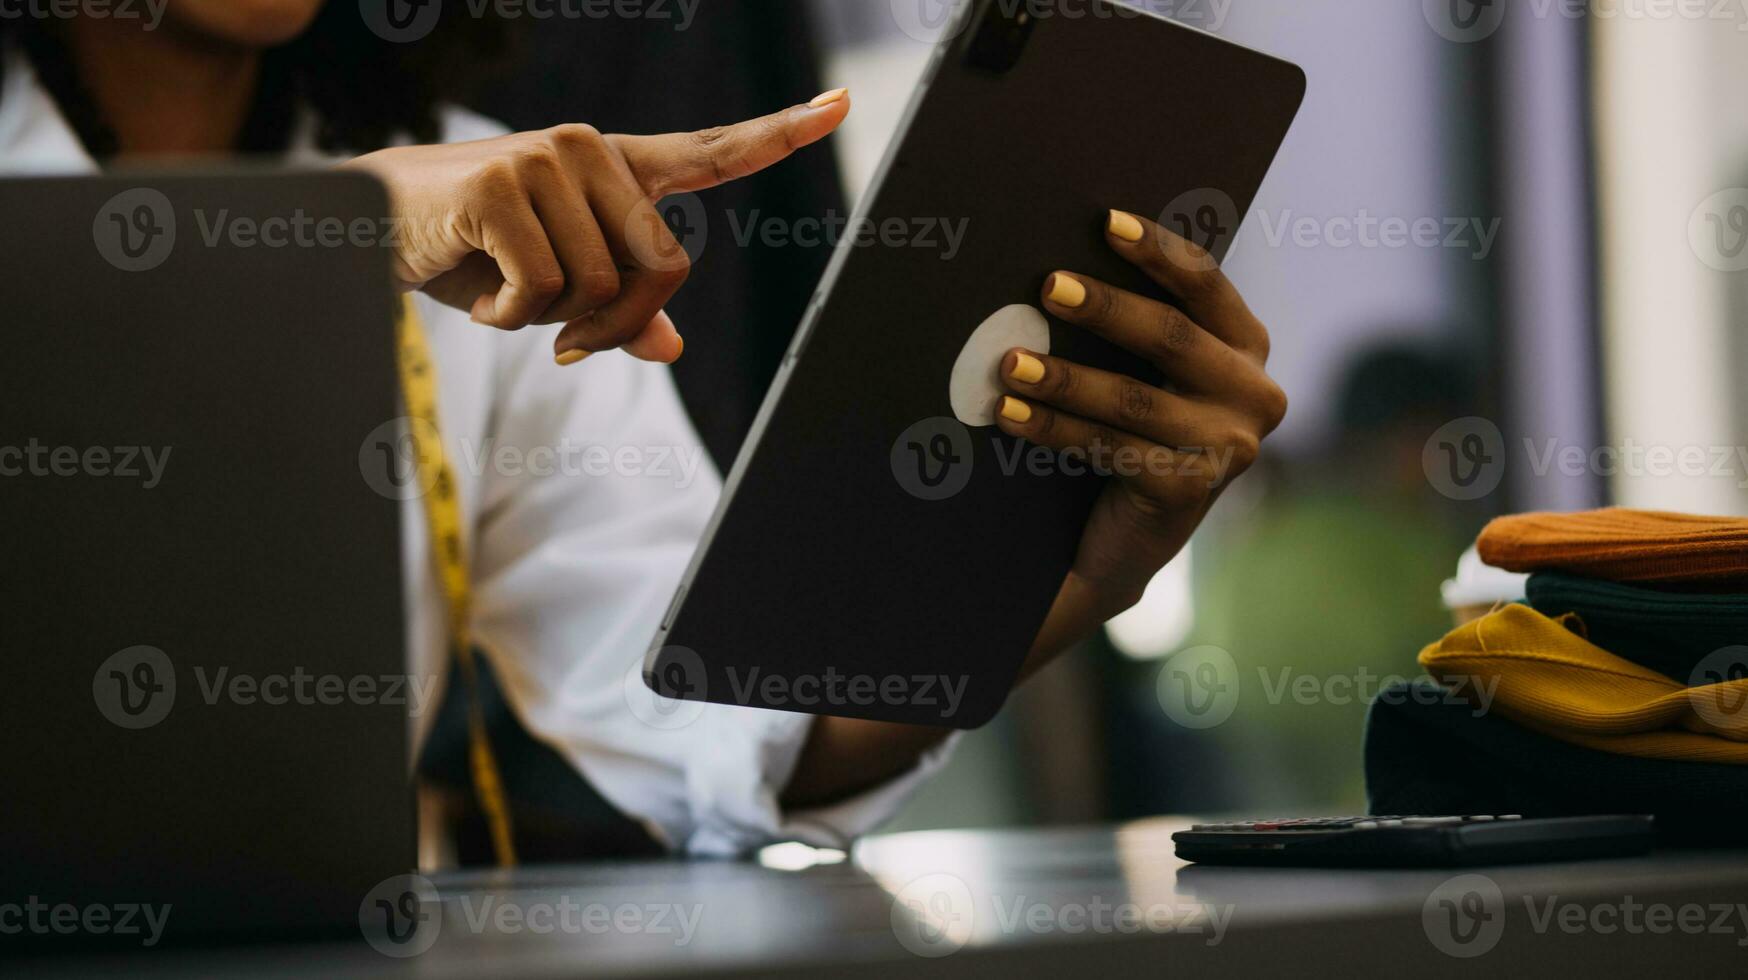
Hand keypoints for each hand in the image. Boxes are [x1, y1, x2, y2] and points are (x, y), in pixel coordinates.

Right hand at [343, 89, 850, 363]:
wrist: (368, 222)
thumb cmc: (471, 252)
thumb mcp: (551, 286)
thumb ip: (615, 308)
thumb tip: (669, 344)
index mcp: (615, 166)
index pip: (711, 151)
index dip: (779, 135)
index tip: (843, 105)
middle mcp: (589, 150)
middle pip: (662, 270)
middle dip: (614, 322)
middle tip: (564, 339)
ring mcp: (546, 159)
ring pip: (598, 290)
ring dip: (549, 320)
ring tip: (502, 292)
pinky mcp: (501, 187)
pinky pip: (542, 293)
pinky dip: (510, 317)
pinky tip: (477, 286)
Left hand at [1001, 210, 1287, 670]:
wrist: (1127, 537)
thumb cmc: (1130, 431)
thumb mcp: (1148, 373)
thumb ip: (1134, 326)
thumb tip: (1061, 268)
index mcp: (1245, 346)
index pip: (1205, 283)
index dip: (1157, 250)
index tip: (1105, 221)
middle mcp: (1253, 393)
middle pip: (1171, 336)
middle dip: (1105, 307)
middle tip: (1047, 286)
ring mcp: (1228, 446)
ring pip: (1132, 398)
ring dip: (1064, 377)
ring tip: (1009, 361)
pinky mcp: (1189, 488)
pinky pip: (1110, 446)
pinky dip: (1054, 428)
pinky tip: (1011, 414)